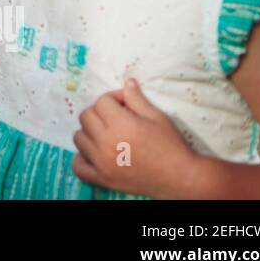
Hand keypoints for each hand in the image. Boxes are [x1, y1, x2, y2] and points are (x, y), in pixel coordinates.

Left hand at [72, 78, 200, 197]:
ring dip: (90, 132)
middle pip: (86, 116)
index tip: (125, 104)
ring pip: (79, 137)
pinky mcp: (102, 179)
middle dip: (99, 112)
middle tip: (115, 117)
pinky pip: (78, 166)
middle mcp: (106, 143)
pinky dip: (82, 158)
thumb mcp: (156, 117)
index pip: (101, 101)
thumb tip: (127, 81)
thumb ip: (137, 99)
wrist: (181, 177)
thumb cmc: (171, 145)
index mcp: (120, 124)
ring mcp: (101, 162)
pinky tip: (94, 154)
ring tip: (106, 135)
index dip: (113, 98)